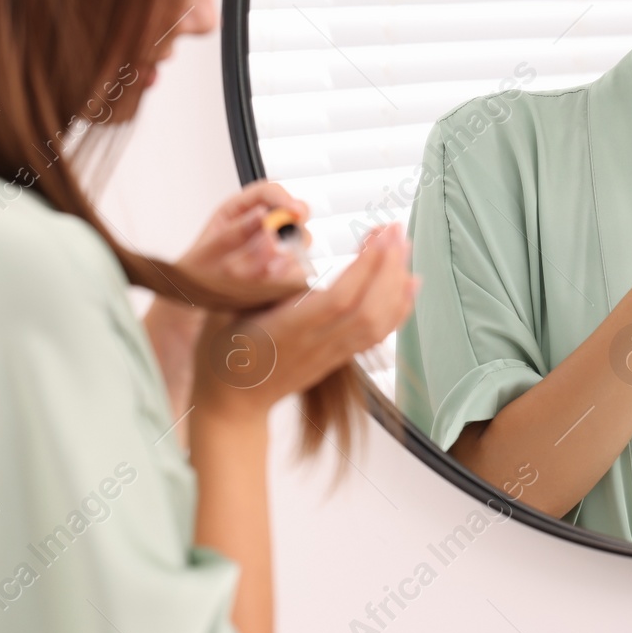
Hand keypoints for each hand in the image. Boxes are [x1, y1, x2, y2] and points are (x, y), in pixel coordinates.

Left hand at [169, 179, 316, 310]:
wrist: (196, 300)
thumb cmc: (198, 271)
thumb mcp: (209, 250)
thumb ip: (236, 233)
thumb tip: (261, 215)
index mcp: (240, 209)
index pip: (269, 192)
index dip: (285, 199)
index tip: (295, 212)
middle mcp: (262, 224)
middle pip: (293, 215)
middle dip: (292, 230)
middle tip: (279, 249)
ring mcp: (275, 245)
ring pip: (300, 242)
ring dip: (288, 256)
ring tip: (267, 272)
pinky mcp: (283, 267)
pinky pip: (298, 267)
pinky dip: (289, 274)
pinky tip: (270, 280)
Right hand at [190, 223, 417, 424]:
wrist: (232, 404)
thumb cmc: (221, 352)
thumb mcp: (222, 310)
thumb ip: (252, 279)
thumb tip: (277, 247)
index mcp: (288, 330)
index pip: (340, 299)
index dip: (365, 267)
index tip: (378, 235)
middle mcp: (316, 344)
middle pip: (367, 309)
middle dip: (388, 266)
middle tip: (397, 228)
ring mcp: (331, 355)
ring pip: (377, 323)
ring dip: (396, 283)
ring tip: (404, 246)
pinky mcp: (338, 358)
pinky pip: (376, 335)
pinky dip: (398, 307)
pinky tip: (410, 283)